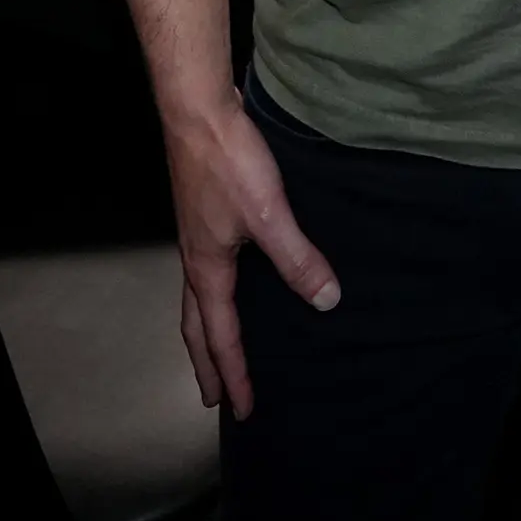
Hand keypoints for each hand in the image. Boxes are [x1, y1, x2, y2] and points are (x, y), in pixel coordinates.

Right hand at [159, 89, 339, 415]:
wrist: (197, 111)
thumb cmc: (228, 162)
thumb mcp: (270, 215)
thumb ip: (298, 260)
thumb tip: (325, 302)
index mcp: (209, 269)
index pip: (221, 337)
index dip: (233, 375)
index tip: (242, 410)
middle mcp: (195, 260)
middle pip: (195, 327)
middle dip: (205, 364)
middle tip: (213, 398)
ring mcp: (196, 237)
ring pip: (196, 300)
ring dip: (205, 331)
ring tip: (216, 349)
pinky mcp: (203, 215)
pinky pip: (204, 272)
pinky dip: (213, 296)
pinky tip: (232, 282)